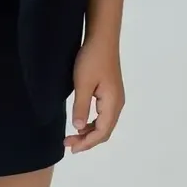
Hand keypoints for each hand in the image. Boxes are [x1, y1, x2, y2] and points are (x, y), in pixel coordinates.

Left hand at [63, 38, 124, 152]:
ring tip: (73, 136)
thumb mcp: (83, 83)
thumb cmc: (92, 59)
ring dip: (89, 131)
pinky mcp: (110, 91)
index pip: (102, 132)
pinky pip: (102, 113)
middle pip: (104, 130)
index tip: (71, 147)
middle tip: (69, 143)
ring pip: (103, 122)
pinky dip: (92, 121)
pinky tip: (81, 120)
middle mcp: (117, 103)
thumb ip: (81, 106)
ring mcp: (115, 97)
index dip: (87, 143)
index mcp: (113, 104)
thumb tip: (78, 128)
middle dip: (87, 140)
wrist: (102, 38)